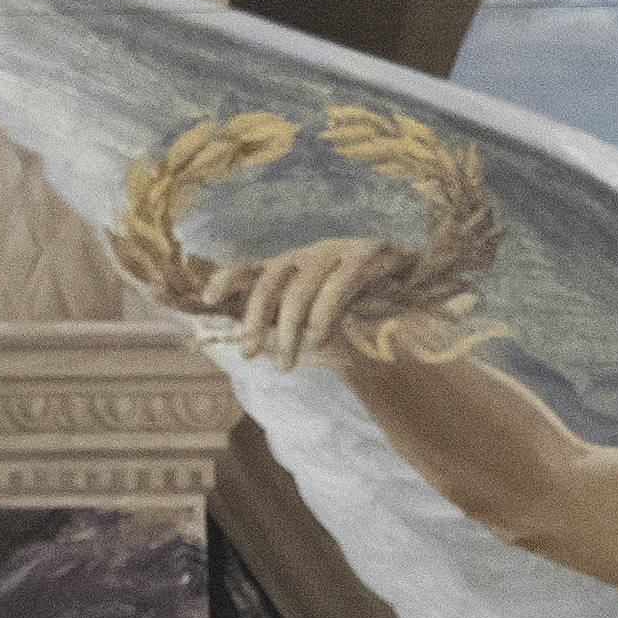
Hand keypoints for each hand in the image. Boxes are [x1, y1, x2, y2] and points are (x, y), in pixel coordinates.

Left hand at [233, 237, 423, 375]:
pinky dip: (325, 316)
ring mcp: (338, 251)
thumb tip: (238, 339)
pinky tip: (321, 341)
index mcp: (292, 267)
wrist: (411, 313)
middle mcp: (309, 254)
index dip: (227, 278)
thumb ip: (278, 326)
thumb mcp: (310, 327)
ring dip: (290, 332)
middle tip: (249, 355)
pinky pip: (337, 285)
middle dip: (255, 321)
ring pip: (300, 289)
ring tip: (286, 366)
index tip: (206, 298)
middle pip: (270, 281)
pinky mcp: (367, 254)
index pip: (251, 266)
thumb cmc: (355, 325)